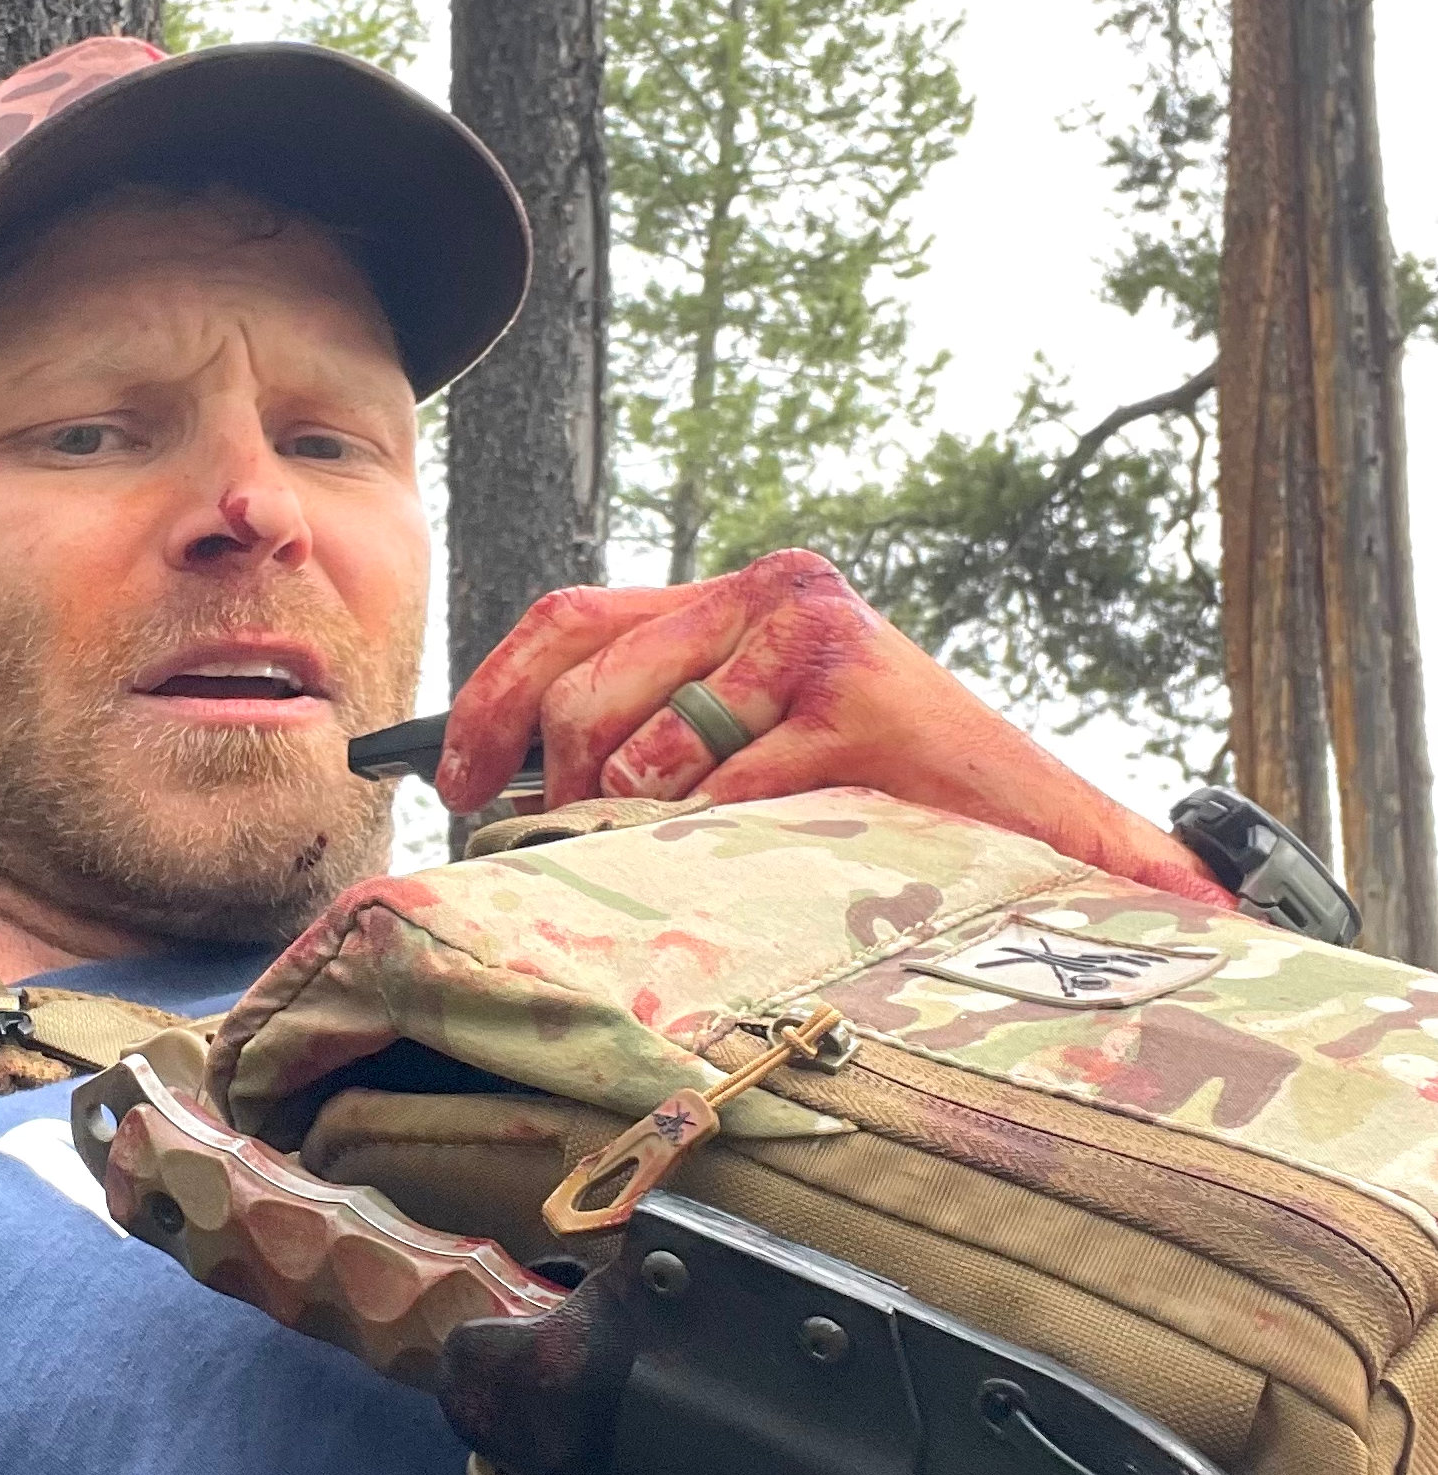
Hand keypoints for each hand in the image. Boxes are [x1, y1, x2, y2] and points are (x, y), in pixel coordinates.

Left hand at [435, 550, 1229, 906]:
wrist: (1045, 841)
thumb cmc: (881, 803)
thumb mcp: (748, 745)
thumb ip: (650, 731)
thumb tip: (507, 779)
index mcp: (731, 598)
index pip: (566, 621)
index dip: (489, 702)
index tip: (456, 782)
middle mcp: (769, 593)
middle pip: (585, 688)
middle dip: (555, 784)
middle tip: (571, 844)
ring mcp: (815, 638)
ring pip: (647, 749)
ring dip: (649, 825)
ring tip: (706, 852)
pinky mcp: (854, 697)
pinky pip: (724, 795)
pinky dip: (724, 843)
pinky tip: (775, 855)